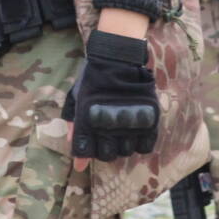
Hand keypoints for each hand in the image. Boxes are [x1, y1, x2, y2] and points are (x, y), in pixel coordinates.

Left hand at [64, 30, 160, 169]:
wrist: (117, 59)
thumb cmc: (93, 77)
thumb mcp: (77, 96)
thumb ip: (73, 119)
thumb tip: (71, 140)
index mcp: (87, 122)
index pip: (84, 151)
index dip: (82, 158)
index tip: (83, 159)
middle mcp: (108, 128)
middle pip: (106, 155)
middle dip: (104, 150)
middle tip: (106, 138)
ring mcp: (129, 125)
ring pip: (125, 152)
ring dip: (122, 146)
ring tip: (121, 132)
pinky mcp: (147, 121)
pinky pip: (145, 147)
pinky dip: (140, 144)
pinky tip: (136, 133)